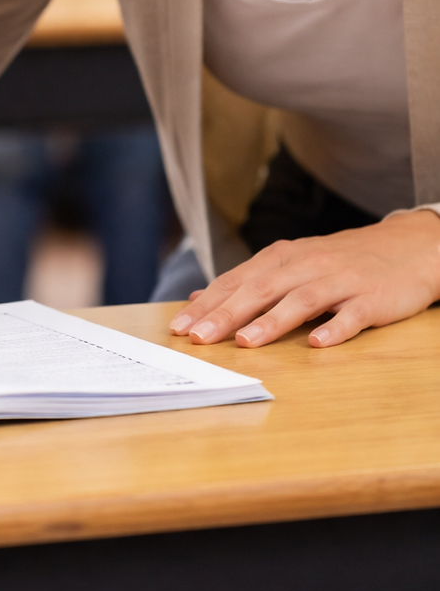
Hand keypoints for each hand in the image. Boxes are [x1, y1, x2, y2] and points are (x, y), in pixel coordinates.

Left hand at [169, 210, 439, 348]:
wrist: (409, 247)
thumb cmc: (341, 261)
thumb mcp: (292, 263)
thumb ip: (248, 281)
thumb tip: (200, 299)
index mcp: (284, 258)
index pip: (238, 280)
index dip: (209, 304)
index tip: (181, 327)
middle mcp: (307, 265)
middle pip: (262, 289)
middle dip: (227, 313)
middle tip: (200, 338)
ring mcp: (341, 280)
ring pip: (302, 300)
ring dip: (272, 321)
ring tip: (245, 342)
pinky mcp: (372, 298)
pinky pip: (352, 315)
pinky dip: (335, 328)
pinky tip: (318, 344)